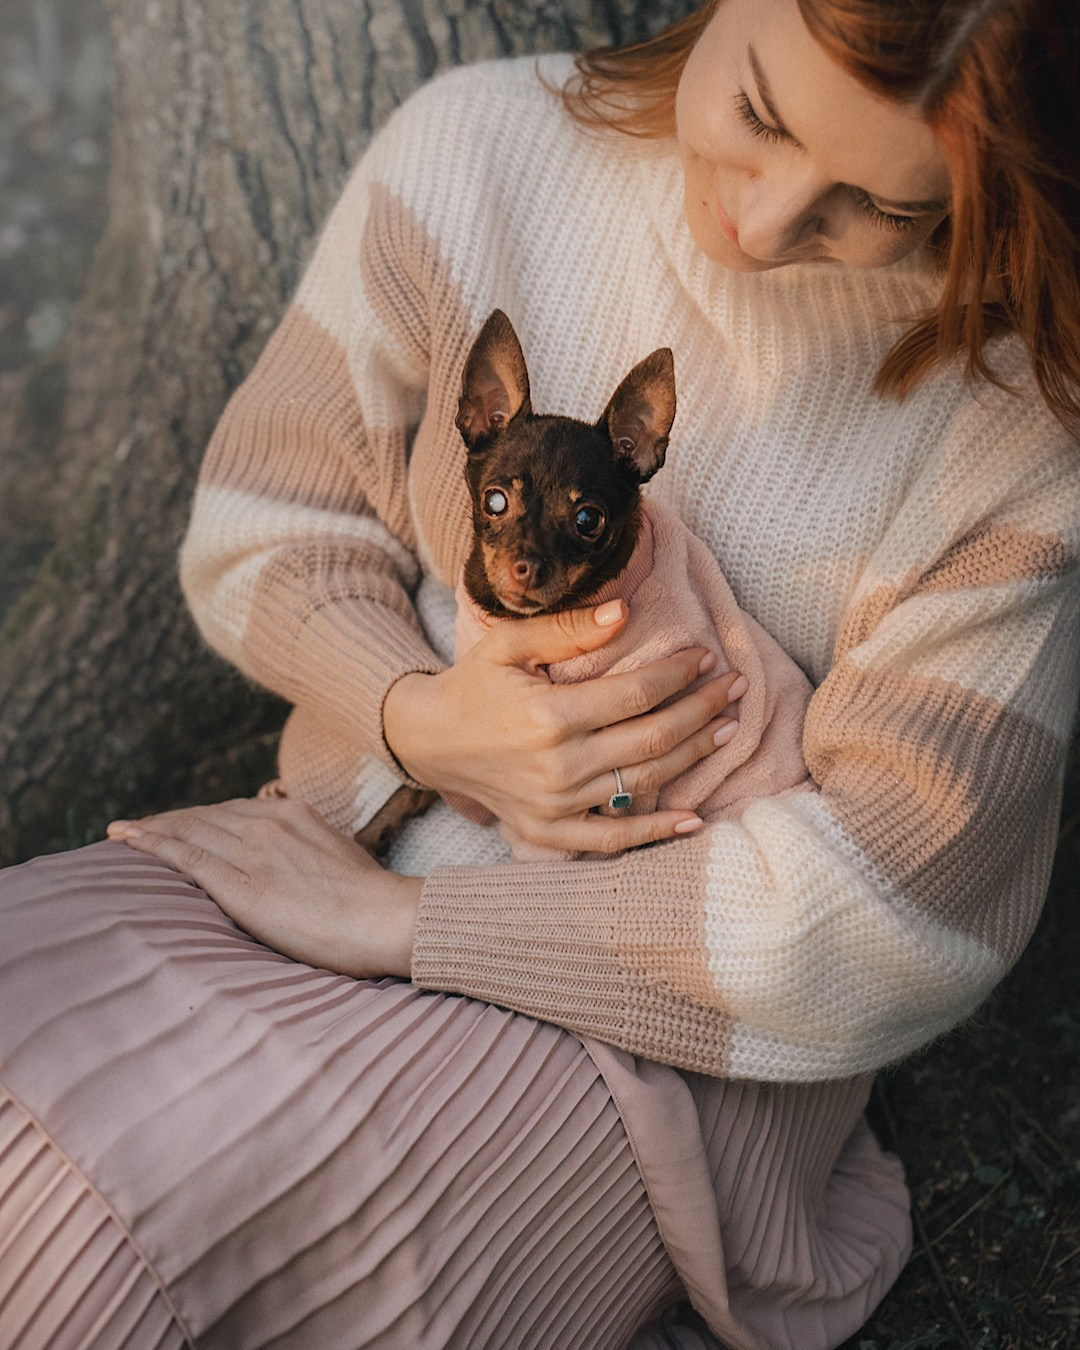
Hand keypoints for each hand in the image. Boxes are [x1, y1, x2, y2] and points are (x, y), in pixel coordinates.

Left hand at [105, 798, 421, 977]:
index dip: (195, 816)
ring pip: (188, 830)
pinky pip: (186, 856)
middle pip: (202, 815)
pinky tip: (125, 840)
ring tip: (121, 834)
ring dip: (150, 829)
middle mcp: (268, 822)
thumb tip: (291, 835)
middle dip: (166, 820)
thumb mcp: (339, 851)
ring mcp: (253, 850)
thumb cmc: (370, 898)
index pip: (229, 809)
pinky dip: (150, 844)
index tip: (173, 822)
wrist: (385, 917)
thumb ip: (308, 841)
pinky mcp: (241, 883)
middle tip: (133, 828)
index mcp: (293, 813)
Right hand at [384, 599, 745, 853]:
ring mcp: (555, 804)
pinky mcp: (549, 831)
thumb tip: (625, 612)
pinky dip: (656, 831)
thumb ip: (567, 629)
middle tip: (734, 686)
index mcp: (548, 716)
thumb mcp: (509, 644)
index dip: (678, 673)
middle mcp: (557, 765)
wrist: (430, 740)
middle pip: (652, 737)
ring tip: (725, 728)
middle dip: (701, 709)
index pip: (635, 693)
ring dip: (692, 755)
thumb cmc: (473, 684)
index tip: (705, 655)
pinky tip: (694, 817)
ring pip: (644, 781)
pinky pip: (613, 838)